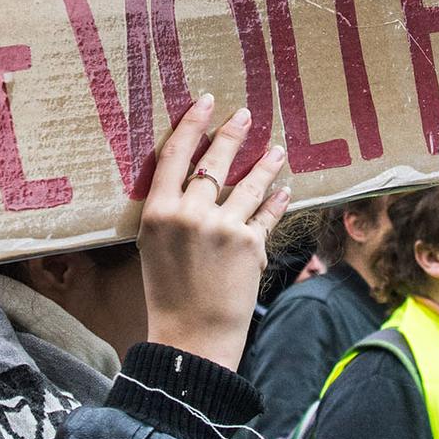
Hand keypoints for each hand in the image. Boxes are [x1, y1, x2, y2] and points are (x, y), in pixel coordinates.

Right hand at [137, 95, 290, 370]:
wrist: (191, 337)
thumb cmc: (167, 294)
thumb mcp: (153, 247)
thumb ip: (169, 212)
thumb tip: (191, 181)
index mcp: (158, 212)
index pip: (175, 155)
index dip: (191, 124)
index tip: (205, 102)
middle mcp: (190, 213)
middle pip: (215, 161)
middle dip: (232, 134)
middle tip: (245, 115)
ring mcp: (223, 227)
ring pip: (249, 184)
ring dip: (265, 164)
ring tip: (277, 149)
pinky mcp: (250, 244)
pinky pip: (267, 214)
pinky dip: (277, 200)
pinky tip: (285, 189)